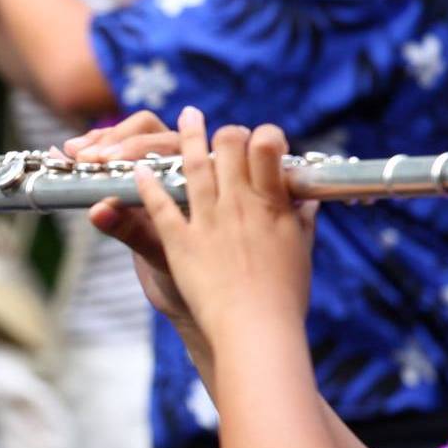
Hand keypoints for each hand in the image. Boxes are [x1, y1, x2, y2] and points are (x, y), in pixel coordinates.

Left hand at [89, 107, 316, 348]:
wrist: (256, 330)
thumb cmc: (284, 296)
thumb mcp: (300, 252)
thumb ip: (301, 221)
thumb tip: (310, 201)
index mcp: (273, 205)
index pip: (268, 149)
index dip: (263, 136)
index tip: (260, 138)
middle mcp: (239, 205)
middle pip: (228, 147)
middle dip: (224, 132)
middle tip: (218, 129)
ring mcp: (208, 221)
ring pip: (193, 165)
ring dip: (185, 138)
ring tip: (185, 117)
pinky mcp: (180, 242)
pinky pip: (158, 205)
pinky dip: (146, 185)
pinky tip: (138, 170)